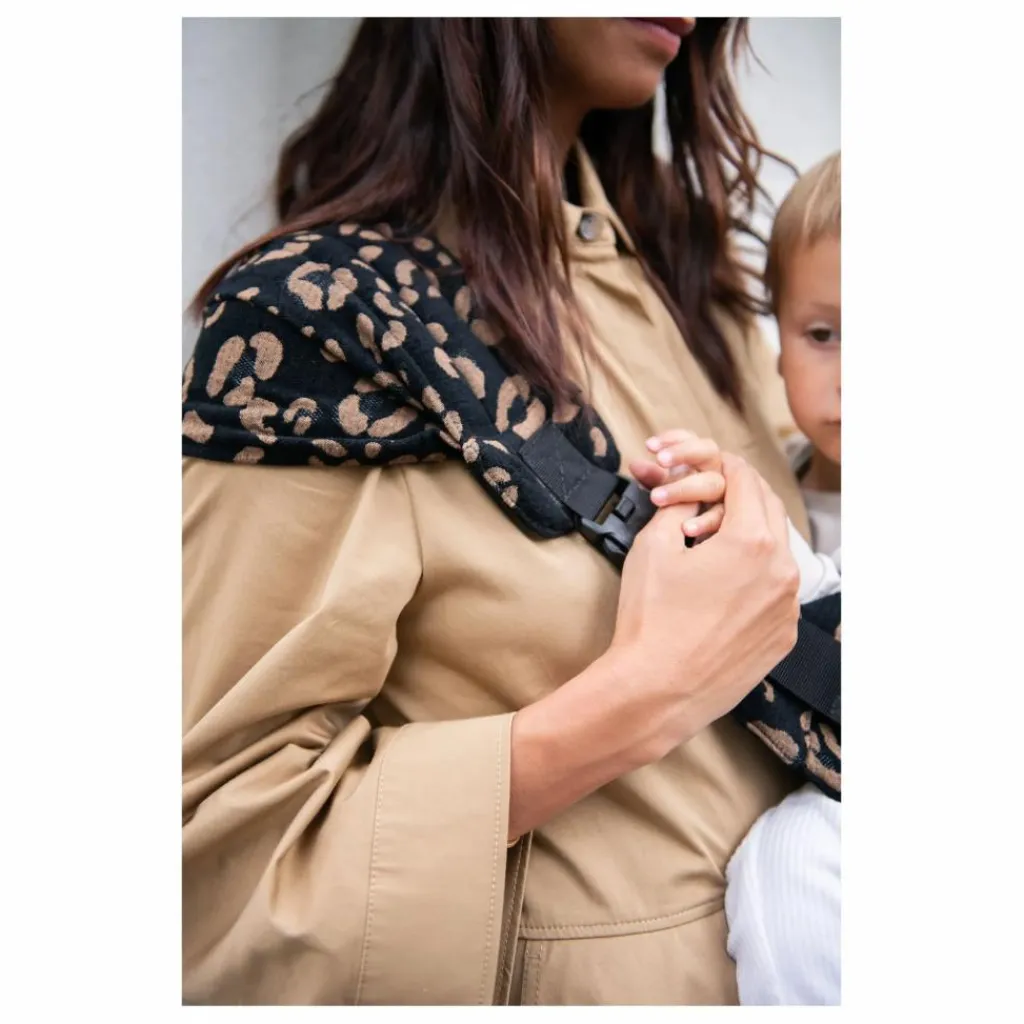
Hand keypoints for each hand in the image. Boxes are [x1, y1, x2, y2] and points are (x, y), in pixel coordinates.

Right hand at [509, 454, 799, 839]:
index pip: (745, 479)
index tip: (706, 463)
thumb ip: (678, 505)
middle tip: (710, 493)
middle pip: (769, 509)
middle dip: (740, 493)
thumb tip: (688, 488)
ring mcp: (787, 607)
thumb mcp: (653, 546)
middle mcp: (782, 571)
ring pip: (778, 550)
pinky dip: (758, 574)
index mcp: (753, 541)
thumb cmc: (650, 619)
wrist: (655, 690)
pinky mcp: (783, 635)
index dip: (721, 465)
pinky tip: (724, 583)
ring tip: (713, 540)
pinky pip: (778, 590)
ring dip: (751, 533)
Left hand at [628, 429, 725, 542]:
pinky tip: (686, 528)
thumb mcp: (668, 489)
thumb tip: (635, 464)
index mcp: (704, 460)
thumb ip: (654, 478)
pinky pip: (722, 516)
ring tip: (656, 497)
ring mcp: (730, 494)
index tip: (649, 446)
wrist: (712, 544)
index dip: (673, 439)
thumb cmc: (686, 506)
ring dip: (684, 489)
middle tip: (660, 459)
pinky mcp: (735, 518)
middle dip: (683, 453)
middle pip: (709, 452)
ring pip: (715, 484)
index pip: (692, 439)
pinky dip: (705, 521)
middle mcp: (719, 472)